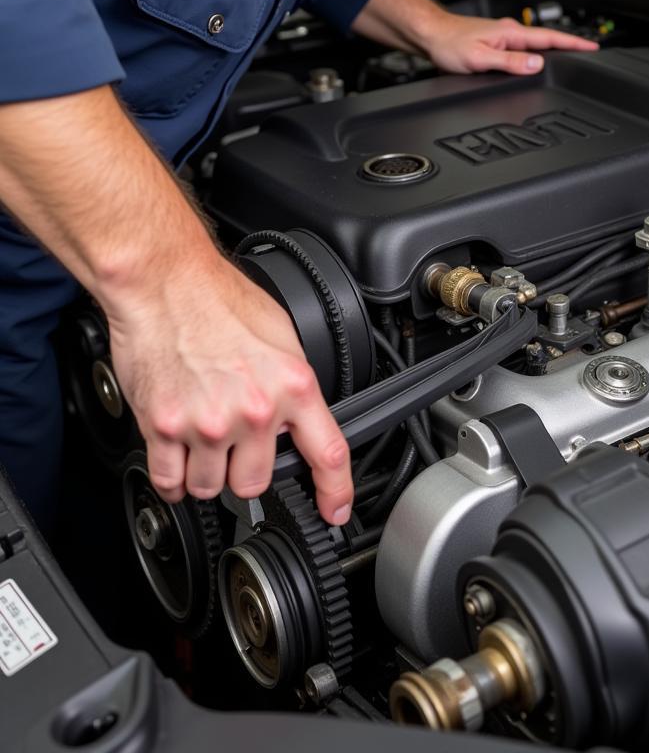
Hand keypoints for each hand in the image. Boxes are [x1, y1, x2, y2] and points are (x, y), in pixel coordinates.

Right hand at [105, 254, 352, 524]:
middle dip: (247, 469)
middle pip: (256, 482)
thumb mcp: (282, 337)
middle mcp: (255, 411)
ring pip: (211, 487)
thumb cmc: (220, 301)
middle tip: (237, 441)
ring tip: (204, 437)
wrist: (166, 284)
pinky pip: (170, 481)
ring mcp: (209, 423)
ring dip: (207, 472)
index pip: (327, 453)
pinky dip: (173, 477)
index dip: (335, 491)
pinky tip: (178, 456)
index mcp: (293, 386)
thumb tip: (299, 415)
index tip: (334, 511)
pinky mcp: (165, 428)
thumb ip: (294, 384)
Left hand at [426, 12, 598, 75]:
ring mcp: (503, 37)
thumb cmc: (449, 44)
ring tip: (570, 58)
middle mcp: (509, 32)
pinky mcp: (495, 43)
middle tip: (589, 54)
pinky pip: (522, 49)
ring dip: (553, 51)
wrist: (429, 36)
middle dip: (569, 47)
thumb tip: (536, 65)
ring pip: (535, 45)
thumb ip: (510, 62)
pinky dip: (535, 54)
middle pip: (547, 41)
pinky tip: (536, 61)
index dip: (573, 44)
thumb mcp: (480, 58)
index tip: (592, 48)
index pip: (549, 38)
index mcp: (510, 33)